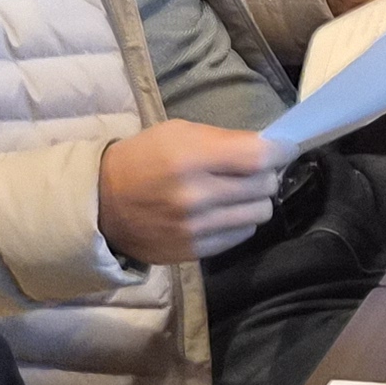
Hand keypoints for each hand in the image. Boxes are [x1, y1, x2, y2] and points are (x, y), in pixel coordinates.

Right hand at [95, 119, 282, 265]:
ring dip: (254, 200)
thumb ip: (224, 140)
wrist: (101, 204)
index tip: (284, 148)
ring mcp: (196, 228)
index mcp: (190, 158)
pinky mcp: (195, 251)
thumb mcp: (178, 132)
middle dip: (264, 174)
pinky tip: (221, 212)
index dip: (280, 151)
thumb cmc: (143, 159)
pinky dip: (239, 221)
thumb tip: (269, 149)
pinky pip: (242, 234)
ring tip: (236, 192)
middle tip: (251, 169)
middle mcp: (196, 196)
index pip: (259, 157)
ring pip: (260, 213)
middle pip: (265, 185)